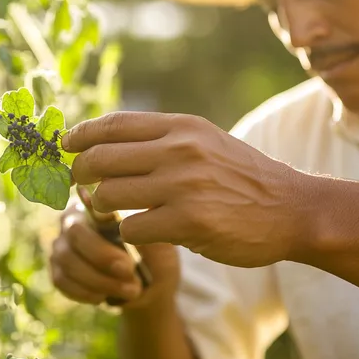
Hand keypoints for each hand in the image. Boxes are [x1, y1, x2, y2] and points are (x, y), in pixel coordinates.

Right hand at [49, 186, 179, 309]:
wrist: (151, 289)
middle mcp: (73, 219)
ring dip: (99, 279)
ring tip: (130, 290)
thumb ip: (146, 229)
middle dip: (103, 255)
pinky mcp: (58, 271)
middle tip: (130, 270)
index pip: (90, 201)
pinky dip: (85, 292)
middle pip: (76, 233)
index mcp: (99, 202)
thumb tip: (136, 217)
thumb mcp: (159, 242)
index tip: (127, 236)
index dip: (103, 217)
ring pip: (68, 260)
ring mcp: (62, 246)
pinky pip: (62, 281)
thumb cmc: (156, 256)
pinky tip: (105, 296)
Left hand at [62, 112, 309, 267]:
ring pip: (108, 194)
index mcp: (181, 126)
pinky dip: (128, 233)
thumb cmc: (243, 177)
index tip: (64, 145)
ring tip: (110, 212)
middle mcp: (179, 149)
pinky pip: (131, 228)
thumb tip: (108, 141)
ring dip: (101, 207)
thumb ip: (163, 138)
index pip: (113, 124)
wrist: (293, 209)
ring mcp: (183, 185)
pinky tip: (142, 233)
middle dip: (80, 173)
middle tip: (80, 185)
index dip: (80, 134)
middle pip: (100, 158)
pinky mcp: (188, 221)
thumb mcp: (206, 141)